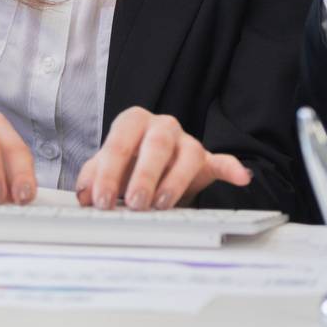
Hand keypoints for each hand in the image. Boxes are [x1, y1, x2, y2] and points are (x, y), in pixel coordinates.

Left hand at [74, 108, 250, 210]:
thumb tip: (85, 195)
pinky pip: (222, 161)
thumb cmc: (128, 161)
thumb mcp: (107, 166)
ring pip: (186, 156)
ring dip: (174, 182)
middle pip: (155, 145)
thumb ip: (93, 176)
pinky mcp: (206, 160)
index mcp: (133, 122)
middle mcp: (162, 127)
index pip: (119, 143)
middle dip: (144, 176)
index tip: (101, 200)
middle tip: (134, 204)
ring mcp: (186, 142)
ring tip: (162, 205)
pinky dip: (232, 168)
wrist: (152, 162)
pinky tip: (241, 177)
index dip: (109, 172)